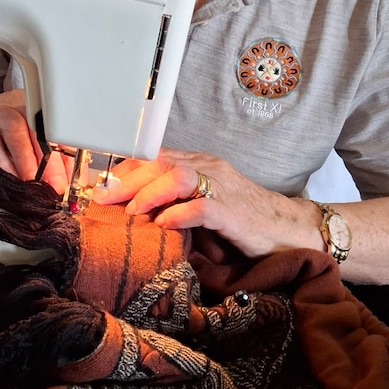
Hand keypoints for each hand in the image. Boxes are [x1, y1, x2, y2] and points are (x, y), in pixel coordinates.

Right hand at [0, 89, 70, 193]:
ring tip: (33, 182)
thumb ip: (49, 158)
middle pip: (40, 131)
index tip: (69, 182)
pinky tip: (10, 175)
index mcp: (40, 110)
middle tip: (56, 186)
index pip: (59, 133)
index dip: (68, 158)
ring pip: (15, 130)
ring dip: (26, 160)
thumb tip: (64, 183)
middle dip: (51, 162)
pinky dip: (2, 161)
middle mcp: (20, 106)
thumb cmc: (4, 130)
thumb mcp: (30, 140)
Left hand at [94, 147, 317, 258]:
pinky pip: (201, 207)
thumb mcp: (202, 208)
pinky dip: (178, 215)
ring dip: (149, 192)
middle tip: (101, 197)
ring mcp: (221, 187)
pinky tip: (163, 225)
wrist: (287, 231)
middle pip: (160, 162)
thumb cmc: (241, 222)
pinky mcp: (233, 212)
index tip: (101, 183)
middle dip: (126, 180)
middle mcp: (208, 168)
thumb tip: (136, 216)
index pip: (155, 157)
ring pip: (177, 176)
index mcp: (199, 164)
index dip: (126, 168)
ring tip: (131, 211)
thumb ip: (174, 204)